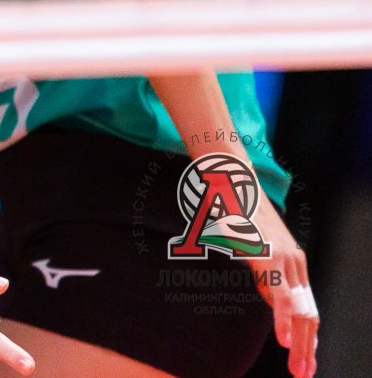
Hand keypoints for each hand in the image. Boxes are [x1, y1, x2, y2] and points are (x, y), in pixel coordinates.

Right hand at [248, 195, 317, 375]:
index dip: (308, 337)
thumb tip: (275, 303)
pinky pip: (281, 295)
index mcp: (292, 262)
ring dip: (300, 343)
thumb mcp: (254, 248)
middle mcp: (294, 261)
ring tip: (299, 366)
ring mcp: (284, 259)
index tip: (304, 361)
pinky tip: (286, 339)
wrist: (229, 178)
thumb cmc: (235, 211)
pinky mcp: (269, 256)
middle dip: (308, 348)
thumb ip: (267, 275)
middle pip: (309, 314)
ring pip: (300, 310)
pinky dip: (285, 320)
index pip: (308, 309)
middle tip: (304, 373)